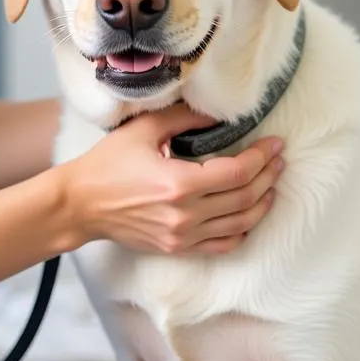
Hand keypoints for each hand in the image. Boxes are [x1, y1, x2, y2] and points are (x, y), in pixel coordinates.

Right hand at [60, 103, 284, 254]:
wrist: (81, 204)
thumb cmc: (107, 164)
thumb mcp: (143, 130)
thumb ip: (183, 118)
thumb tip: (217, 113)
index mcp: (179, 183)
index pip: (237, 172)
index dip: (261, 157)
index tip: (275, 144)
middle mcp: (186, 215)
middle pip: (244, 198)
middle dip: (268, 176)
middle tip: (278, 159)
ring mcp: (183, 236)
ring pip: (240, 223)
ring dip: (262, 203)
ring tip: (272, 184)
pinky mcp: (177, 248)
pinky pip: (223, 245)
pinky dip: (243, 230)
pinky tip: (249, 215)